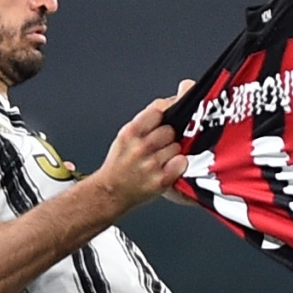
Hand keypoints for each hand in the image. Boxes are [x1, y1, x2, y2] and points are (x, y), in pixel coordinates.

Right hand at [87, 98, 187, 213]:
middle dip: (167, 137)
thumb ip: (146, 119)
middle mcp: (140, 148)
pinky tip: (168, 167)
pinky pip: (182, 162)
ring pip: (177, 147)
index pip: (158, 111)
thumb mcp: (126, 134)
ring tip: (160, 159)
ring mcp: (151, 164)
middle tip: (158, 146)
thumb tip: (172, 101)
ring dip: (172, 152)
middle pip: (170, 130)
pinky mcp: (161, 180)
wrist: (110, 191)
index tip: (162, 122)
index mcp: (130, 133)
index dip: (163, 116)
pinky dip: (179, 165)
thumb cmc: (120, 163)